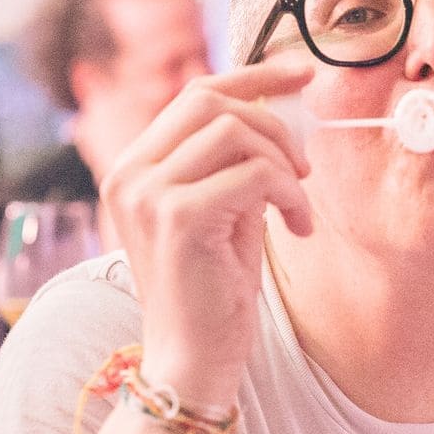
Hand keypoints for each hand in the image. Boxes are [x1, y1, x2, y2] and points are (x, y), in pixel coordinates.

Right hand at [99, 60, 313, 409]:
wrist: (193, 360)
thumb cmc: (215, 290)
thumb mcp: (223, 211)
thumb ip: (233, 163)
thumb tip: (274, 108)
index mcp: (134, 168)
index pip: (195, 94)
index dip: (254, 75)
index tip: (304, 73)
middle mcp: (129, 174)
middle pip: (212, 100)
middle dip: (275, 123)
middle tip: (303, 170)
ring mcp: (148, 193)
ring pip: (236, 131)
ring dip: (285, 166)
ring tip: (298, 208)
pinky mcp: (179, 217)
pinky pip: (256, 174)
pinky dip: (290, 196)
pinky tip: (297, 231)